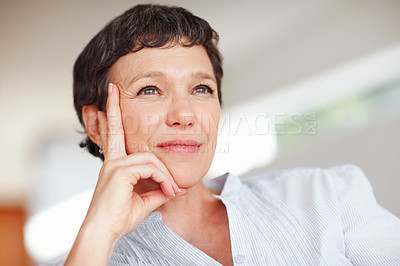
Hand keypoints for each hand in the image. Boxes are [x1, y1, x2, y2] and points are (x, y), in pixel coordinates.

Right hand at [65, 83, 185, 264]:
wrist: (104, 232)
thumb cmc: (120, 218)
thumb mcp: (145, 201)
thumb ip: (159, 189)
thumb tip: (176, 187)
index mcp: (115, 164)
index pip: (113, 135)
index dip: (111, 118)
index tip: (107, 102)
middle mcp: (113, 160)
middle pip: (119, 131)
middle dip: (117, 110)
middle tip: (125, 108)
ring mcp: (115, 164)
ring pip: (150, 159)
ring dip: (165, 176)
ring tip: (172, 192)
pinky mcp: (120, 171)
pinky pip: (151, 168)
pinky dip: (163, 180)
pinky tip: (167, 191)